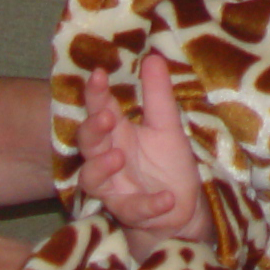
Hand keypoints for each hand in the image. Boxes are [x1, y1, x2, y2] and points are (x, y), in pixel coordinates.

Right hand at [75, 58, 209, 244]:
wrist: (182, 207)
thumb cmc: (167, 163)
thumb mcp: (167, 125)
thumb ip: (158, 95)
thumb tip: (153, 57)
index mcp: (117, 133)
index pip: (100, 108)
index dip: (96, 92)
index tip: (98, 73)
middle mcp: (108, 158)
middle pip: (88, 143)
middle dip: (93, 129)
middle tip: (105, 116)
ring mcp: (115, 188)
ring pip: (92, 179)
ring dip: (102, 167)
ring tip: (117, 155)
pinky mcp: (130, 212)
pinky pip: (133, 210)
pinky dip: (149, 205)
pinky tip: (167, 198)